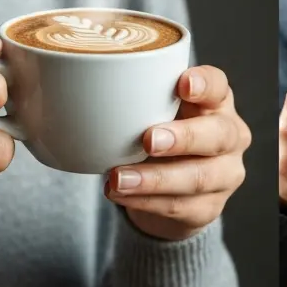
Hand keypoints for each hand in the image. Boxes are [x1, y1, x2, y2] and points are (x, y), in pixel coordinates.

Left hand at [106, 65, 250, 241]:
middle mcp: (229, 136)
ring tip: (118, 178)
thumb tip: (57, 79)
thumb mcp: (153, 111)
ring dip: (155, 179)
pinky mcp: (209, 207)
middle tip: (148, 139)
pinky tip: (120, 194)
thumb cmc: (161, 134)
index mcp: (216, 102)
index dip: (204, 84)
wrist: (173, 189)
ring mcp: (224, 175)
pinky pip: (180, 206)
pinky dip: (147, 202)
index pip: (218, 86)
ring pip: (198, 177)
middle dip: (183, 137)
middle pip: (217, 135)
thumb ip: (129, 96)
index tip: (182, 83)